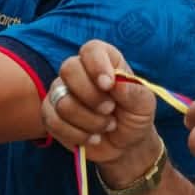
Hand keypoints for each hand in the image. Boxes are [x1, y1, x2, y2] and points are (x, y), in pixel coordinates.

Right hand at [42, 40, 158, 170]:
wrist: (125, 144)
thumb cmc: (134, 117)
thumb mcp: (144, 105)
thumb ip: (134, 92)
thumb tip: (116, 84)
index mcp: (103, 60)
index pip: (91, 50)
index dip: (97, 65)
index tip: (108, 85)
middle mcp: (78, 72)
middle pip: (69, 70)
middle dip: (91, 96)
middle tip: (110, 110)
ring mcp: (61, 92)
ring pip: (62, 102)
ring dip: (89, 121)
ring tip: (106, 126)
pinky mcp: (51, 114)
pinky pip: (54, 122)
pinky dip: (77, 135)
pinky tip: (92, 138)